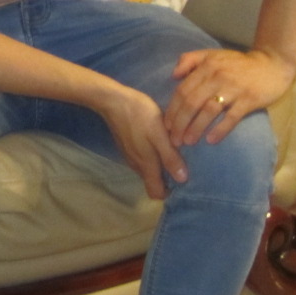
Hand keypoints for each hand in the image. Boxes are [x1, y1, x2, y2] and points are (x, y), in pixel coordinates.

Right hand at [96, 83, 186, 198]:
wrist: (113, 100)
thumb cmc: (140, 116)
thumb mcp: (160, 135)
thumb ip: (170, 157)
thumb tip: (182, 180)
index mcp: (146, 165)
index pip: (155, 193)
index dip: (168, 193)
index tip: (181, 182)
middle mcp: (136, 165)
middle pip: (152, 182)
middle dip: (166, 180)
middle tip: (182, 165)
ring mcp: (130, 155)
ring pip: (147, 171)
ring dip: (159, 167)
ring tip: (172, 152)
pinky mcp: (127, 146)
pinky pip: (142, 160)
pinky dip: (151, 157)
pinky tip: (158, 142)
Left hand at [167, 46, 295, 145]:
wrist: (272, 64)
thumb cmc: (238, 63)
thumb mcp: (212, 55)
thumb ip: (190, 60)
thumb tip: (173, 76)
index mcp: (206, 66)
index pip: (183, 90)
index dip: (173, 109)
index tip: (167, 125)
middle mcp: (217, 76)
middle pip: (192, 102)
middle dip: (180, 122)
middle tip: (174, 139)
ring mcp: (234, 88)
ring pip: (208, 110)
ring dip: (196, 128)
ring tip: (188, 142)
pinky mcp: (249, 99)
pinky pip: (231, 117)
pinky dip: (220, 129)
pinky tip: (211, 140)